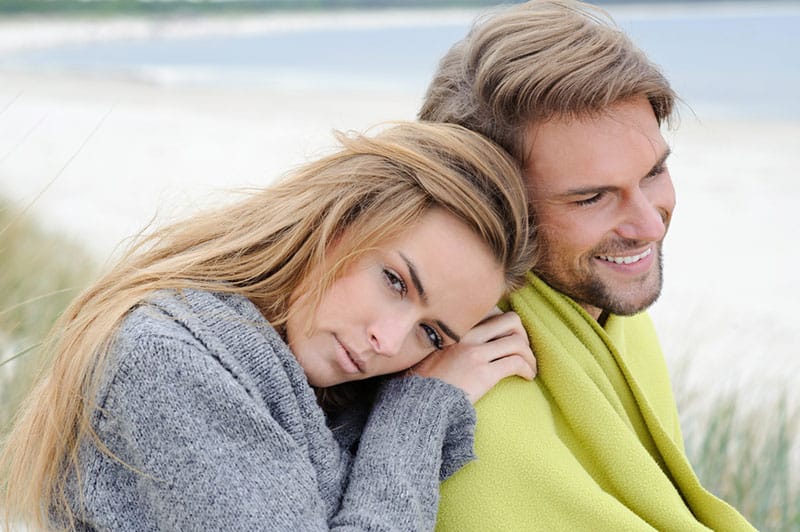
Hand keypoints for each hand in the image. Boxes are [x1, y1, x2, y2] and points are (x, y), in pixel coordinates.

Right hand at [410, 310, 535, 403]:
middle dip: (523, 335)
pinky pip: (516, 363)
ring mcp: (475, 354)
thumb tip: (473, 341)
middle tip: (522, 351)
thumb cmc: (425, 381)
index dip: (505, 323)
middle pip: (511, 320)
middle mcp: (467, 336)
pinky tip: (527, 377)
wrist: (419, 404)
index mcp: (456, 329)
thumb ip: (452, 340)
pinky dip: (527, 369)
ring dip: (529, 355)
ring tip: (529, 367)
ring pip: (518, 342)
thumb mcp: (433, 350)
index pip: (491, 310)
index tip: (508, 337)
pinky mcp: (483, 374)